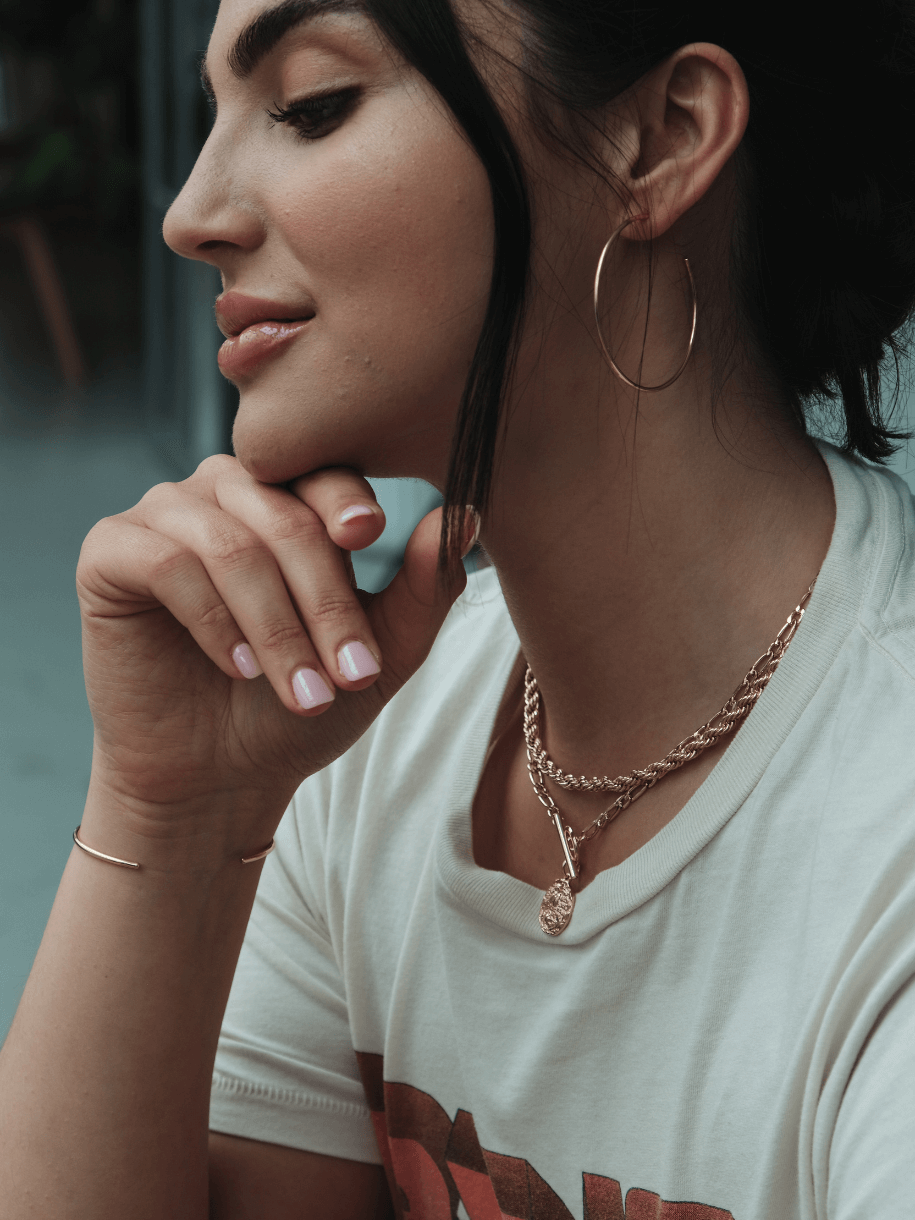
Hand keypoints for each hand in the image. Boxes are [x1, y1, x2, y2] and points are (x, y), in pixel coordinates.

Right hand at [76, 455, 468, 850]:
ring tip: (300, 692)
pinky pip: (167, 563)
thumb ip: (421, 589)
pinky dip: (211, 620)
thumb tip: (463, 516)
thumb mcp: (377, 656)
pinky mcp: (110, 551)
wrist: (220, 775)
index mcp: (288, 496)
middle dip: (325, 604)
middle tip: (351, 677)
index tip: (372, 538)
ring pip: (231, 545)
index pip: (324, 472)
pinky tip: (235, 667)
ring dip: (275, 627)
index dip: (348, 505)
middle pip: (284, 516)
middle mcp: (225, 489)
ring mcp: (163, 514)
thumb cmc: (300, 705)